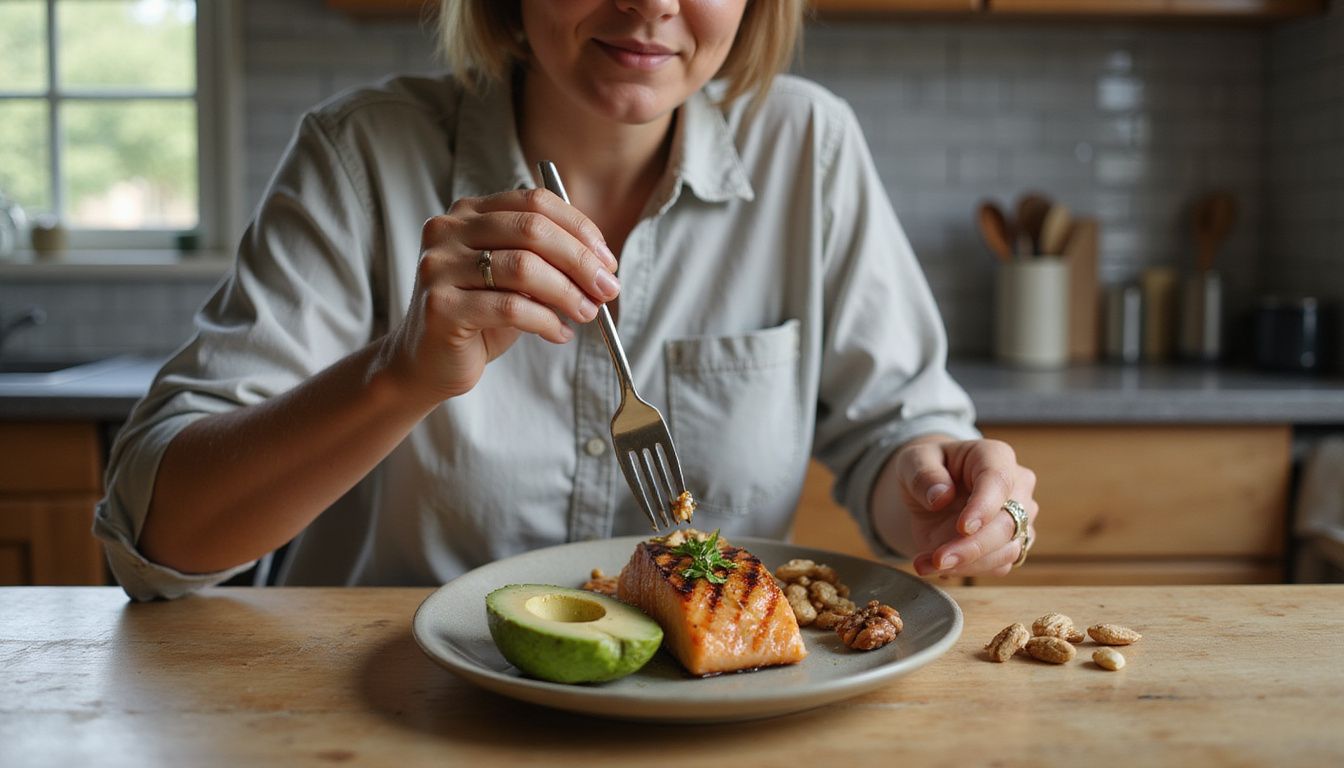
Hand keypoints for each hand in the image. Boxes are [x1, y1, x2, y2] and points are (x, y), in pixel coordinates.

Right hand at [380, 188, 620, 402]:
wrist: (426, 362)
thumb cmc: (478, 317)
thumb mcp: (515, 279)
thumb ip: (547, 260)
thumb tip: (601, 266)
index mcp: (468, 212)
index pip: (534, 202)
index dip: (579, 229)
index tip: (606, 261)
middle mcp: (447, 230)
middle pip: (532, 229)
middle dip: (580, 261)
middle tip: (607, 289)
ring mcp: (439, 266)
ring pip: (523, 267)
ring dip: (568, 293)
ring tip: (588, 314)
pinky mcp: (440, 306)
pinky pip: (510, 308)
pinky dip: (546, 321)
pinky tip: (559, 333)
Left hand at [886, 437, 1037, 577]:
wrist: (933, 490)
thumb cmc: (927, 468)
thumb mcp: (913, 461)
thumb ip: (922, 474)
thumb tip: (940, 497)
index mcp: (996, 457)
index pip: (999, 481)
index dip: (984, 507)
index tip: (963, 528)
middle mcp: (1017, 487)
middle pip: (1007, 524)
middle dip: (971, 547)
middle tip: (937, 559)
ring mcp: (1019, 519)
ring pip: (1006, 551)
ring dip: (966, 565)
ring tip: (925, 564)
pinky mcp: (1011, 545)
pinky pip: (996, 566)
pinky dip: (965, 572)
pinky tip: (934, 567)